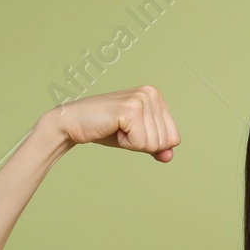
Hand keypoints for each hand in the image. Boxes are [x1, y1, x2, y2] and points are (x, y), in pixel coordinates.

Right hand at [45, 85, 180, 161]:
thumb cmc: (106, 129)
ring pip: (154, 144)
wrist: (74, 124)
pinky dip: (126, 143)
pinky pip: (141, 143)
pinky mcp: (130, 110)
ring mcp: (141, 99)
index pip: (174, 138)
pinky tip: (113, 128)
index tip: (132, 131)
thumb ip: (156, 147)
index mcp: (156, 96)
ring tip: (117, 128)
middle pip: (166, 142)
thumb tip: (169, 156)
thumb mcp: (137, 139)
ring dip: (133, 143)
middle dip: (142, 144)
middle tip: (122, 130)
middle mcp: (151, 93)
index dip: (152, 143)